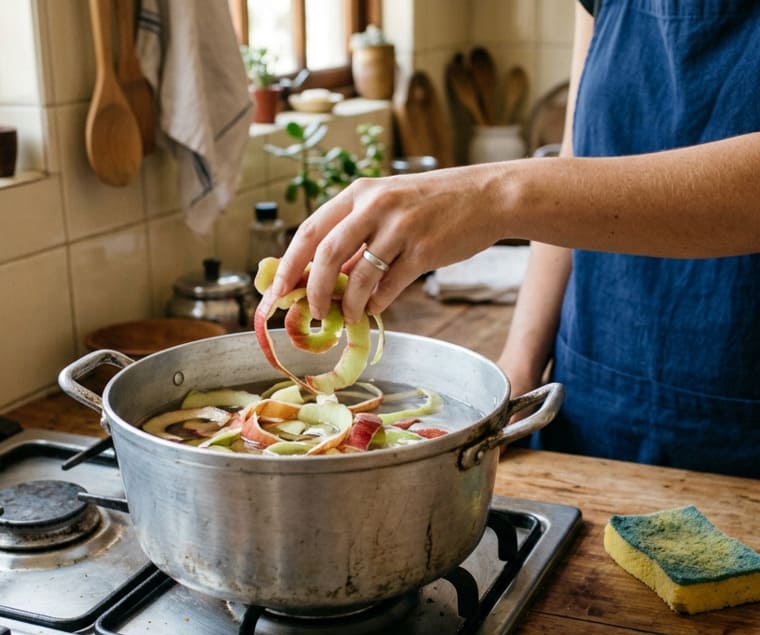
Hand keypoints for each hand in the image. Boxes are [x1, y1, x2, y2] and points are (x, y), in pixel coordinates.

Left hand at [257, 164, 510, 322]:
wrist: (486, 197)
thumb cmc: (432, 205)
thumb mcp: (388, 208)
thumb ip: (356, 238)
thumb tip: (323, 279)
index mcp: (359, 193)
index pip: (309, 231)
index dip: (287, 265)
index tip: (273, 293)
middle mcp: (375, 206)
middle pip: (326, 253)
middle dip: (312, 290)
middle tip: (311, 313)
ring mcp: (400, 227)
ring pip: (359, 276)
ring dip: (348, 304)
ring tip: (347, 316)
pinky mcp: (424, 250)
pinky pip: (390, 286)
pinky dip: (376, 303)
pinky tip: (374, 308)